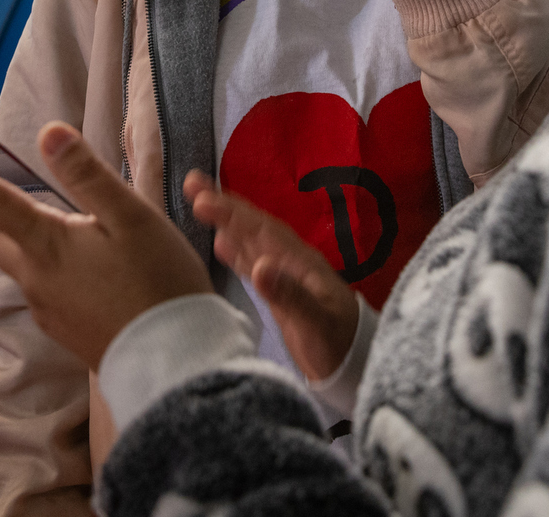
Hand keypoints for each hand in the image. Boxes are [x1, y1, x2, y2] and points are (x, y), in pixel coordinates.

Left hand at [0, 78, 210, 369]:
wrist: (174, 364)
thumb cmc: (158, 283)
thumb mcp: (133, 219)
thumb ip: (88, 176)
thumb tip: (47, 132)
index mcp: (45, 245)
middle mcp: (33, 278)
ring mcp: (45, 308)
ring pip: (18, 257)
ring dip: (21, 230)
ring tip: (55, 213)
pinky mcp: (63, 327)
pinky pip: (43, 284)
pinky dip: (50, 261)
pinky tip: (88, 261)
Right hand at [185, 171, 358, 381]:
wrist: (356, 364)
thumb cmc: (338, 344)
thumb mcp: (316, 323)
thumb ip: (290, 295)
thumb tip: (259, 266)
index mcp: (300, 263)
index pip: (261, 230)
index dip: (232, 213)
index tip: (202, 199)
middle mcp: (292, 262)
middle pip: (254, 227)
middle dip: (225, 206)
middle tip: (191, 183)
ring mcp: (287, 277)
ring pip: (251, 241)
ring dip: (227, 222)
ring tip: (199, 202)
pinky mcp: (281, 293)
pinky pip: (253, 263)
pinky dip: (236, 250)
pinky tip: (220, 243)